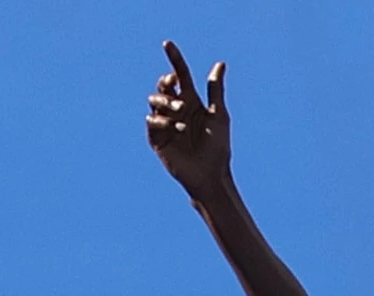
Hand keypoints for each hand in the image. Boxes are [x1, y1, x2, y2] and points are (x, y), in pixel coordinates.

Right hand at [146, 41, 230, 198]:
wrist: (211, 174)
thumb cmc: (218, 146)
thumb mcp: (219, 115)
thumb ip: (215, 89)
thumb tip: (220, 63)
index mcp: (190, 100)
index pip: (179, 74)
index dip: (174, 58)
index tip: (167, 44)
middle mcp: (176, 109)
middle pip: (163, 86)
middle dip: (166, 83)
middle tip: (175, 85)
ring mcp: (165, 123)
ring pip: (155, 101)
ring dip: (165, 101)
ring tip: (179, 111)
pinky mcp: (157, 139)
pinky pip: (152, 122)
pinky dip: (162, 121)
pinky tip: (177, 127)